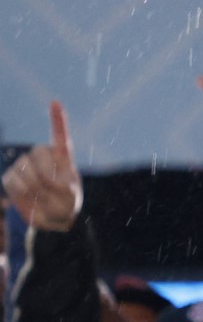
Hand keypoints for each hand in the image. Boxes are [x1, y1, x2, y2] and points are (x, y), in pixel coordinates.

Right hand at [4, 102, 82, 232]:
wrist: (50, 218)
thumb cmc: (66, 205)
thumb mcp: (72, 200)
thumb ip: (64, 190)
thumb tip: (51, 182)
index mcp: (63, 157)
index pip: (60, 135)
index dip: (57, 118)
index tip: (55, 102)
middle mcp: (43, 157)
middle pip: (38, 151)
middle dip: (44, 172)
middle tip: (50, 188)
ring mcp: (26, 165)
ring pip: (23, 166)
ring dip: (32, 185)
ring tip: (40, 195)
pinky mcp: (12, 177)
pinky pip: (11, 180)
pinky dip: (19, 191)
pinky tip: (28, 197)